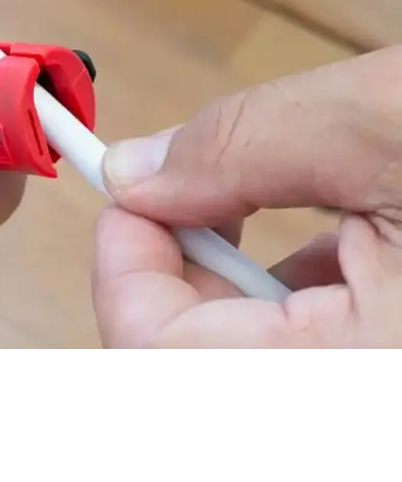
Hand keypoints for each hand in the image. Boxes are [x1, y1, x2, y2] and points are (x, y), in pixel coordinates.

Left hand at [93, 47, 401, 347]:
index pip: (158, 343)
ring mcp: (380, 359)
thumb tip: (135, 169)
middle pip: (197, 343)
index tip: (125, 191)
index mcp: (357, 355)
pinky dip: (289, 286)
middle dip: (175, 255)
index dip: (122, 261)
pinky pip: (306, 335)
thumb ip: (239, 148)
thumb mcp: (372, 125)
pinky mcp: (387, 343)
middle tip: (183, 185)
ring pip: (248, 340)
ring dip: (231, 270)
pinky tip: (316, 231)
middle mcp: (366, 372)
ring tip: (245, 199)